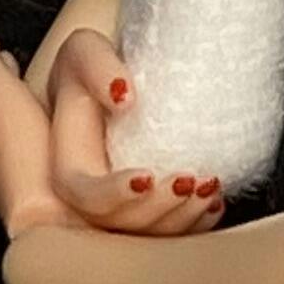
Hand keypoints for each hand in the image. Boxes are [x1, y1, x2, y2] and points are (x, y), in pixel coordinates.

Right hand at [42, 27, 223, 235]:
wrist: (118, 78)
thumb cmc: (94, 62)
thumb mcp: (86, 48)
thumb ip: (96, 66)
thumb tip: (124, 97)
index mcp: (68, 160)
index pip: (82, 193)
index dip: (112, 195)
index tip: (146, 176)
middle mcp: (91, 192)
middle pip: (117, 223)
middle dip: (157, 213)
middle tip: (193, 181)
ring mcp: (120, 205)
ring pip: (147, 235)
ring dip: (182, 220)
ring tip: (210, 187)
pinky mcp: (146, 208)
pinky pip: (170, 231)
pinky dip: (197, 223)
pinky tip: (215, 202)